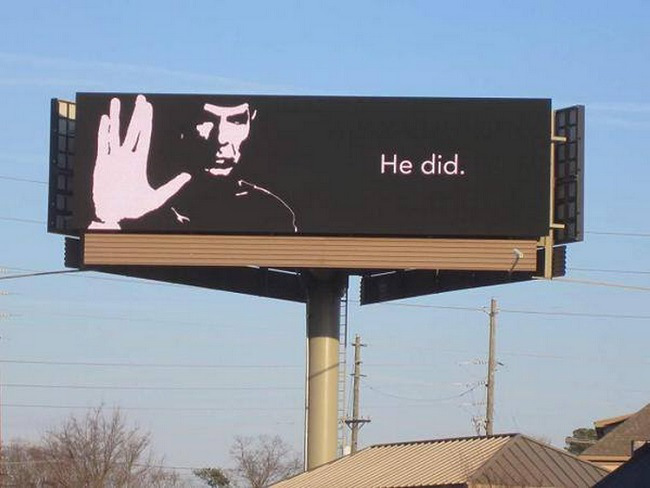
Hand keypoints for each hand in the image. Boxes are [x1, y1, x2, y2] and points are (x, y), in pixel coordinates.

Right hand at [89, 95, 190, 228]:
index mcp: (139, 163)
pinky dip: (103, 131)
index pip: (144, 137)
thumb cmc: (135, 209)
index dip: (147, 122)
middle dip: (137, 114)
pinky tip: (105, 118)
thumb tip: (188, 176)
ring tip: (117, 101)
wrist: (114, 216)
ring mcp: (114, 159)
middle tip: (141, 98)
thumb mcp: (157, 198)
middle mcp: (127, 157)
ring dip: (116, 117)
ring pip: (116, 132)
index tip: (149, 107)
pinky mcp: (101, 163)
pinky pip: (102, 143)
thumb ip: (171, 187)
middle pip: (133, 130)